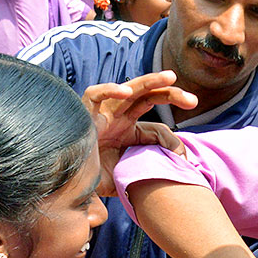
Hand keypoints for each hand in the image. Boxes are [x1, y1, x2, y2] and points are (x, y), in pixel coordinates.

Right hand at [82, 71, 197, 194]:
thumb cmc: (92, 177)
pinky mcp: (84, 110)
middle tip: (193, 101)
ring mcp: (102, 111)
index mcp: (128, 132)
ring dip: (150, 81)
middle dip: (171, 95)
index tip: (182, 158)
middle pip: (148, 98)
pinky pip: (97, 93)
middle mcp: (118, 117)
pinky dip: (111, 89)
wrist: (64, 180)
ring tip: (170, 77)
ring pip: (129, 89)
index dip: (172, 140)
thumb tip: (176, 170)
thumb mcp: (125, 173)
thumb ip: (147, 168)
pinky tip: (126, 91)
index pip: (156, 128)